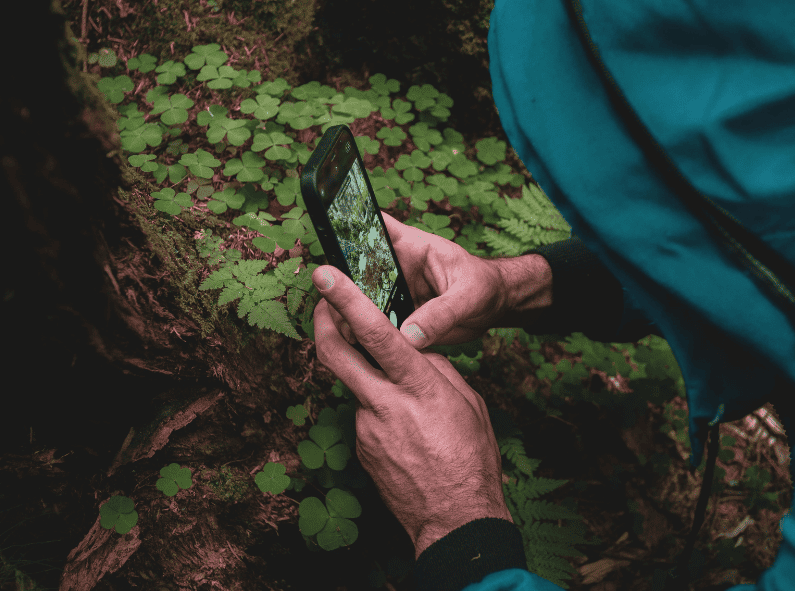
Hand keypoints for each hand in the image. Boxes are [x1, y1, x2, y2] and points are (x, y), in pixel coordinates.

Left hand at [312, 264, 512, 558]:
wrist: (454, 519)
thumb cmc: (471, 458)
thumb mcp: (465, 401)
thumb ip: (435, 370)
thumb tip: (413, 349)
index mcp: (418, 386)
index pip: (376, 333)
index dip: (346, 299)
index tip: (325, 274)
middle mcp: (384, 403)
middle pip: (333, 352)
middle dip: (322, 320)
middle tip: (322, 301)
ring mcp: (366, 428)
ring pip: (354, 384)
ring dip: (366, 375)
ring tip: (403, 397)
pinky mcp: (360, 448)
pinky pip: (364, 415)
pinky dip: (378, 409)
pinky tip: (404, 430)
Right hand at [328, 211, 510, 349]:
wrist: (494, 308)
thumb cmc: (484, 287)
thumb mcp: (468, 296)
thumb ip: (441, 313)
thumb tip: (410, 336)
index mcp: (413, 246)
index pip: (376, 224)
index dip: (349, 223)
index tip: (328, 235)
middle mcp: (398, 267)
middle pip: (357, 266)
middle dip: (341, 281)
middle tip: (330, 300)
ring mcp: (395, 292)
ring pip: (361, 298)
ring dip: (350, 312)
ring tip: (340, 329)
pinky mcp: (398, 317)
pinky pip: (374, 323)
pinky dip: (364, 334)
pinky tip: (356, 347)